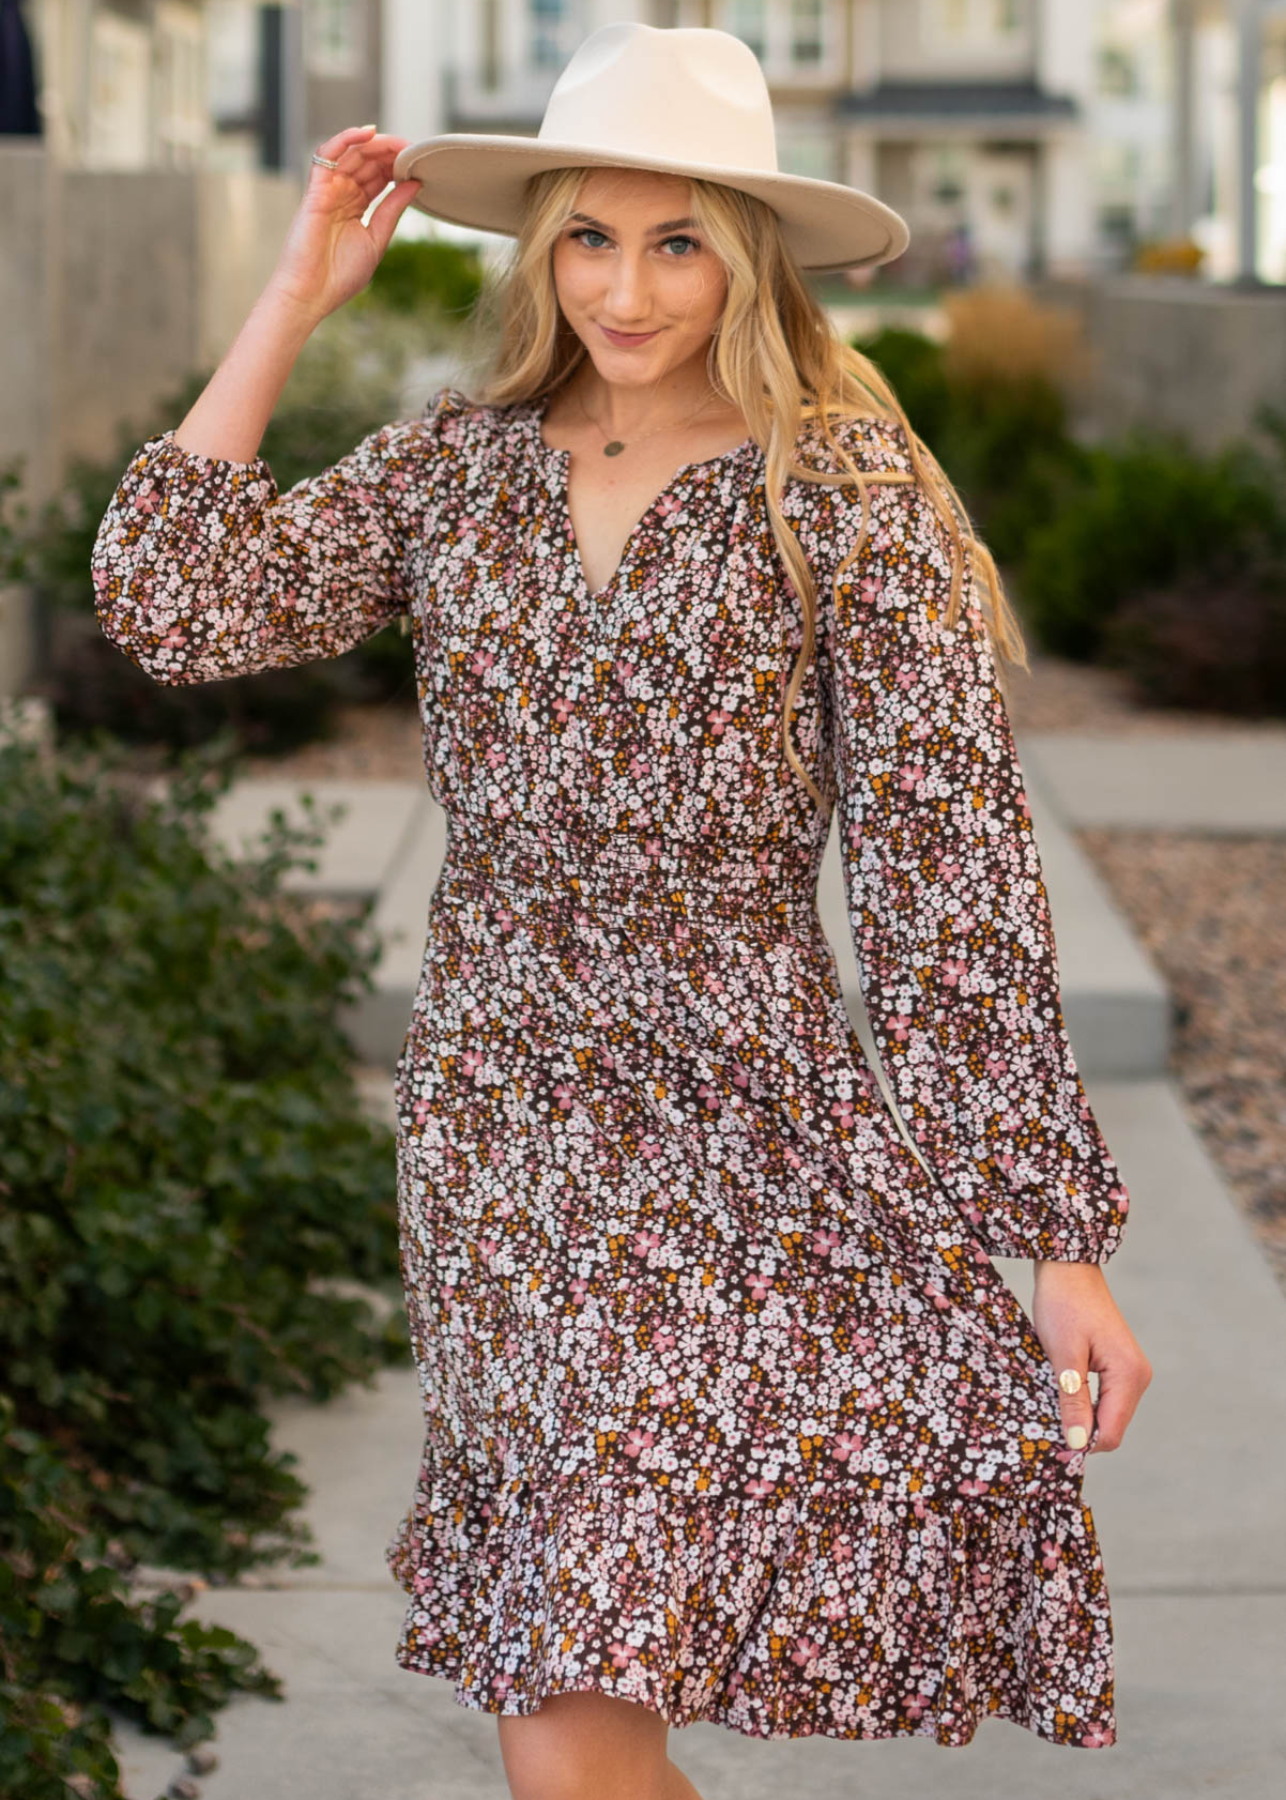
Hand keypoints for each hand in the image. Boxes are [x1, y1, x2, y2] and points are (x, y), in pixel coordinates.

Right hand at [266, 124, 422, 325]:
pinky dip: (346, 139)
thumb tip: (414, 183)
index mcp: (355, 207)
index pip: (378, 176)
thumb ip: (393, 209)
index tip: (418, 162)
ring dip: (375, 145)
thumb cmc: (339, 276)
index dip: (397, 166)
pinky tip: (368, 133)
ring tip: (397, 143)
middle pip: (367, 161)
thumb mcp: (376, 239)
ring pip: (351, 154)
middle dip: (390, 152)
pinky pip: (328, 154)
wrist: (310, 294)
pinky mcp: (315, 189)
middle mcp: (341, 194)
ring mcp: (328, 190)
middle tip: (412, 149)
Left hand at [1031, 1261, 1151, 1452]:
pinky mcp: (1120, 1367)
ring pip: (1107, 1415)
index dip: (1080, 1442)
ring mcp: (1132, 1373)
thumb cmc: (1063, 1305)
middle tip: (1044, 1418)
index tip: (1048, 1438)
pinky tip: (1062, 1392)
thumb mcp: (1062, 1355)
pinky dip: (1084, 1403)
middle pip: (1111, 1428)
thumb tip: (1078, 1443)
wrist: (1068, 1269)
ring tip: (1050, 1402)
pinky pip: (1105, 1399)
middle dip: (1080, 1430)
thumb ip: (1072, 1401)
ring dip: (1081, 1416)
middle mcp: (1138, 1378)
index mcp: (1129, 1376)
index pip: (1110, 1433)